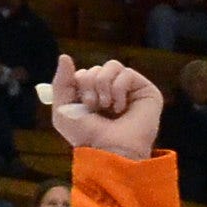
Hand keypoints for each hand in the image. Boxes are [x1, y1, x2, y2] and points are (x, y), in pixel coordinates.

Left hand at [47, 55, 161, 158]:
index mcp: (94, 97)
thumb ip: (60, 83)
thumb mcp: (63, 111)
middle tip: (94, 106)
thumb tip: (64, 56)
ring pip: (112, 66)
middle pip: (96, 68)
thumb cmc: (87, 137)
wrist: (108, 150)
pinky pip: (127, 73)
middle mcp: (112, 93)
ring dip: (103, 84)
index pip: (84, 73)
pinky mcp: (146, 91)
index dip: (79, 83)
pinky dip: (119, 89)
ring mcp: (130, 91)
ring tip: (106, 106)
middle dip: (90, 84)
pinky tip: (120, 108)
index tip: (82, 104)